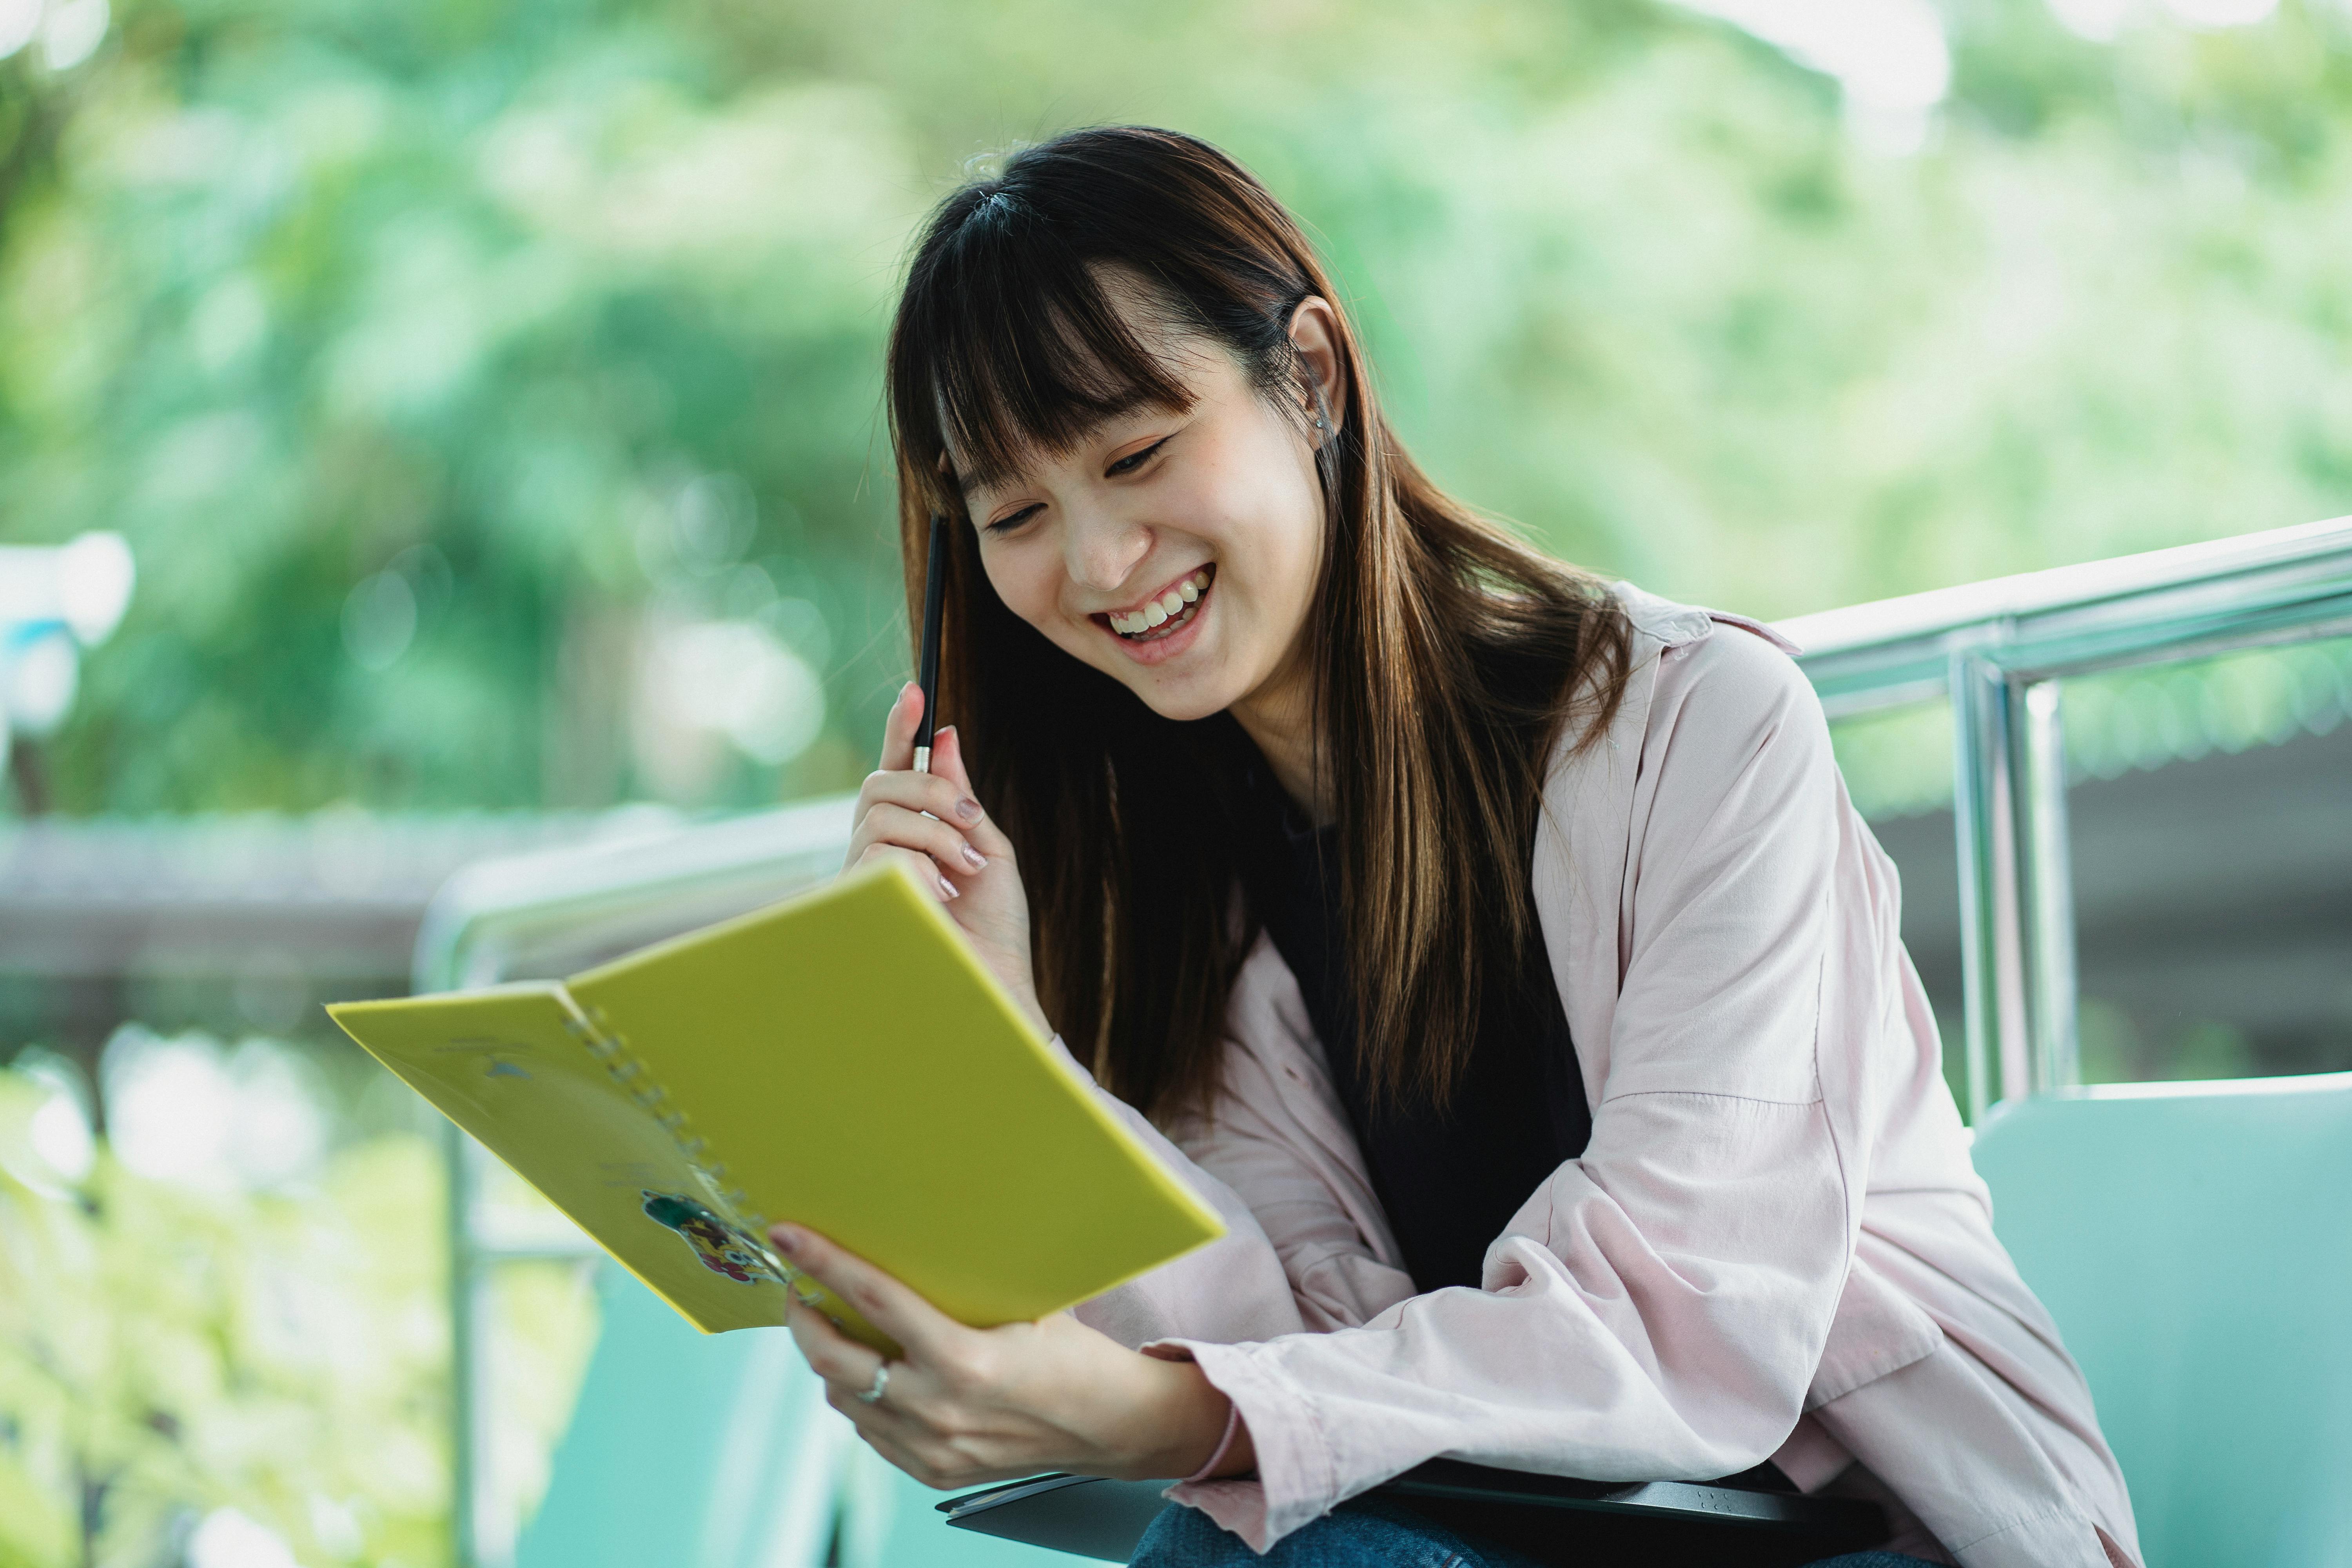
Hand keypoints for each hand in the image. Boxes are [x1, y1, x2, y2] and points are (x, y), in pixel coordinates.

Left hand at [772, 1223, 1253, 1489]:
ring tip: (831, 1329)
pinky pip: (869, 1431)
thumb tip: (906, 1234)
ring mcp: (932, 1448)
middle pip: (835, 1360)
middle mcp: (939, 1409)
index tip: (787, 1236)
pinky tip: (870, 1373)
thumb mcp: (1022, 1304)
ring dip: (829, 1361)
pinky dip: (859, 1398)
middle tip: (796, 1291)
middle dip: (802, 1320)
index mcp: (965, 1360)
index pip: (871, 1299)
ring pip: (843, 1398)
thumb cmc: (1070, 1354)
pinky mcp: (932, 1471)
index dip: (822, 1262)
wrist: (1109, 1425)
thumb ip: (962, 1285)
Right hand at [846, 684, 1047, 1037]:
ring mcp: (865, 875)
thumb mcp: (987, 846)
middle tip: (970, 819)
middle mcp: (879, 848)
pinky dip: (920, 867)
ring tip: (963, 872)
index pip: (896, 768)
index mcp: (912, 832)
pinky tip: (940, 898)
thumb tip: (944, 736)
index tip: (916, 690)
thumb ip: (960, 795)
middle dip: (931, 790)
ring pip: (881, 816)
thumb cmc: (994, 927)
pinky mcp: (861, 901)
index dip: (901, 728)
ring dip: (934, 835)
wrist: (994, 980)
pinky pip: (879, 855)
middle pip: (881, 784)